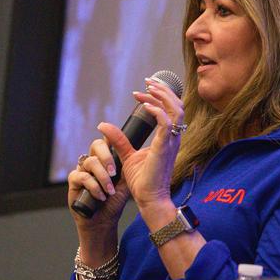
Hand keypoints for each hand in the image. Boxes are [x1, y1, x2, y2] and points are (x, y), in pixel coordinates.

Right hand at [68, 134, 132, 258]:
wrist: (104, 219)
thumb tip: (138, 152)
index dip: (112, 138)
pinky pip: (82, 176)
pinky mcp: (74, 181)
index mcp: (106, 158)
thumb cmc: (116, 199)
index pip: (108, 142)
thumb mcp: (126, 181)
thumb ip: (129, 166)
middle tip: (114, 171)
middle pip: (96, 145)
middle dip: (107, 157)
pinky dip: (93, 186)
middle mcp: (93, 161)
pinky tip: (101, 195)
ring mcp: (82, 169)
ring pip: (90, 162)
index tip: (119, 143)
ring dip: (102, 176)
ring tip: (110, 190)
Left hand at [101, 77, 185, 213]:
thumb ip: (119, 139)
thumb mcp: (127, 155)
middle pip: (177, 104)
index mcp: (168, 138)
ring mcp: (171, 142)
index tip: (145, 88)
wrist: (149, 199)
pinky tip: (145, 105)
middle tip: (148, 81)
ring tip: (147, 88)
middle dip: (163, 90)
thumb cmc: (143, 181)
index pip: (172, 109)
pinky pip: (166, 123)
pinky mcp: (164, 147)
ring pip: (176, 109)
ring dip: (161, 96)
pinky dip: (157, 111)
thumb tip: (103, 125)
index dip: (161, 95)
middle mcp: (173, 137)